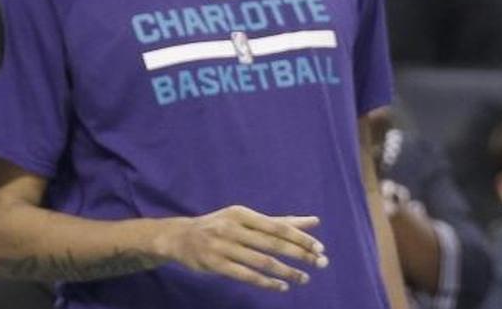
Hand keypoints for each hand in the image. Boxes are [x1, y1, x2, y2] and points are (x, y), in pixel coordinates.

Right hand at [155, 205, 327, 291]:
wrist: (180, 236)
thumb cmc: (220, 226)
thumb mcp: (245, 218)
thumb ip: (280, 222)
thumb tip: (314, 221)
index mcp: (242, 213)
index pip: (277, 226)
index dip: (300, 237)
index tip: (319, 248)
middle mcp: (232, 228)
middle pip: (272, 243)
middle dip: (299, 254)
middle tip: (320, 264)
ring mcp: (222, 246)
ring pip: (261, 261)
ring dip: (286, 271)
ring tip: (304, 278)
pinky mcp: (216, 264)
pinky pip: (246, 275)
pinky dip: (266, 282)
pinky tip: (282, 287)